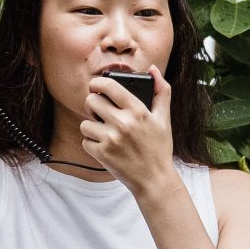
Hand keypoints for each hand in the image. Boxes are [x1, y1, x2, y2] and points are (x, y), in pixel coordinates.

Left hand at [82, 69, 175, 196]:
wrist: (154, 179)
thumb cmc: (159, 148)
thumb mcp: (164, 118)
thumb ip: (161, 90)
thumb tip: (152, 68)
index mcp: (137, 111)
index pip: (108, 86)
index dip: (97, 83)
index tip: (96, 86)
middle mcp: (123, 123)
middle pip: (91, 101)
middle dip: (93, 104)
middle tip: (99, 111)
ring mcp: (111, 139)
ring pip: (85, 123)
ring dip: (91, 126)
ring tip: (104, 132)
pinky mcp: (102, 154)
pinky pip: (85, 141)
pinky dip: (92, 143)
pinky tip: (105, 146)